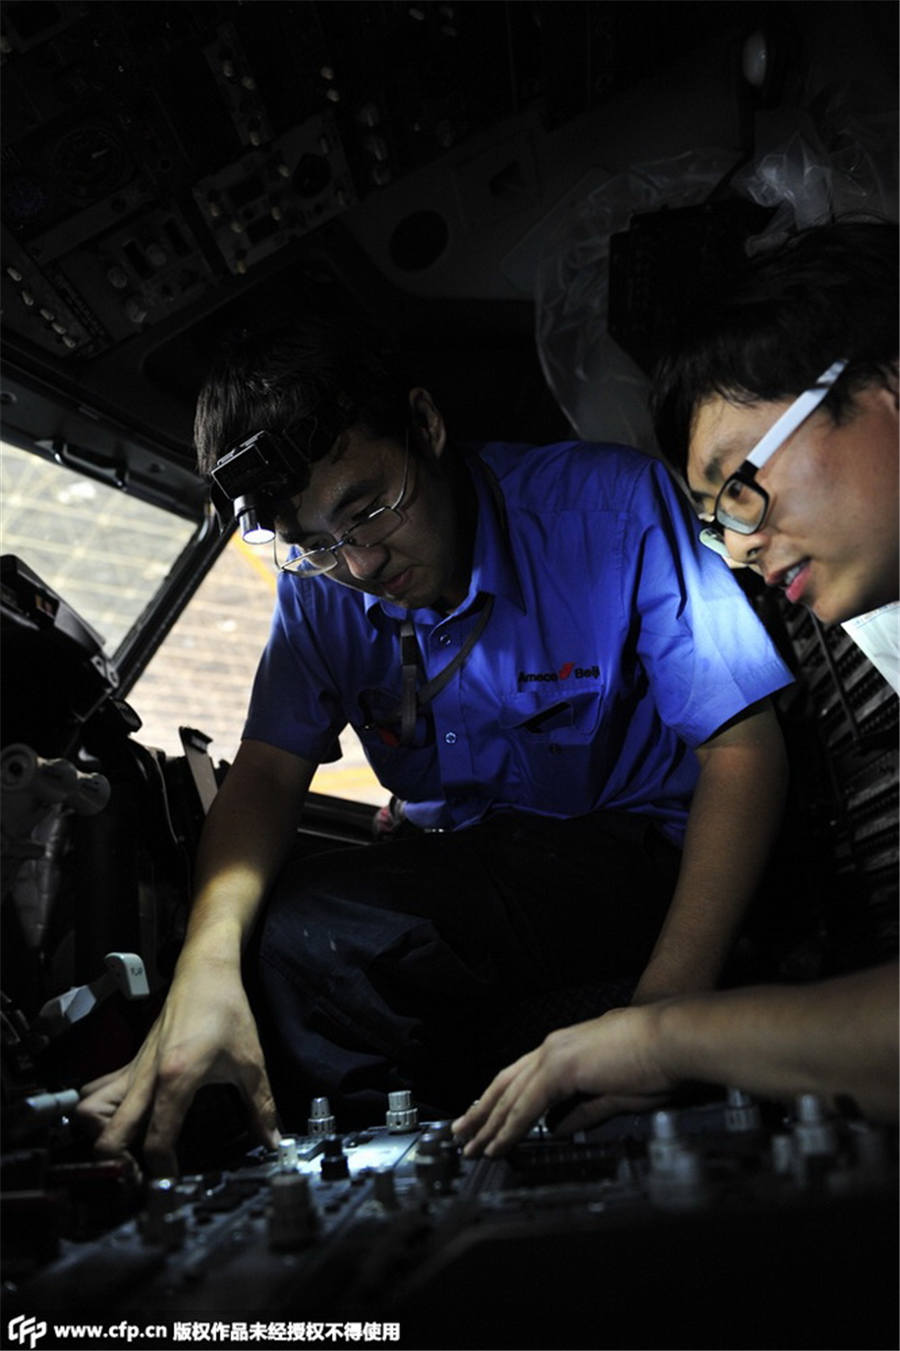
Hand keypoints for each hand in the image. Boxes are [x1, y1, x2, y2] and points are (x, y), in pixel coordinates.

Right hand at [76, 956, 278, 1175]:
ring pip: (90, 1112)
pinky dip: (101, 1110)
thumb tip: (273, 1141)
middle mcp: (145, 1078)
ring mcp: (133, 1069)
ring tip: (127, 1148)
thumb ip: (262, 1107)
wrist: (205, 971)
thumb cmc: (226, 1010)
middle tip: (140, 1174)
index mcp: (176, 1080)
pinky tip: (127, 1119)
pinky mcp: (131, 1061)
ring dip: (102, 1135)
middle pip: (108, 1136)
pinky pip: (99, 1090)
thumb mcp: (251, 1062)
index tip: (172, 1183)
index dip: (161, 1170)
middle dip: (119, 1164)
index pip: (156, 1140)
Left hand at [452, 1005, 677, 1156]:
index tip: (486, 1118)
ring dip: (488, 1124)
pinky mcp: (561, 1068)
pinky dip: (508, 1127)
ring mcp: (555, 1054)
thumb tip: (561, 1129)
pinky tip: (496, 1144)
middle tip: (462, 1133)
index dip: (501, 1099)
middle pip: (506, 1083)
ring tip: (471, 1147)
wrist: (675, 1039)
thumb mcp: (616, 1093)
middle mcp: (555, 1046)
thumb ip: (585, 1111)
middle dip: (482, 1111)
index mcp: (568, 1048)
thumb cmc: (659, 1062)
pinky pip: (526, 1105)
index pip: (523, 1076)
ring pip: (509, 1095)